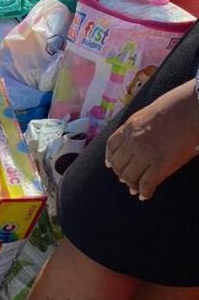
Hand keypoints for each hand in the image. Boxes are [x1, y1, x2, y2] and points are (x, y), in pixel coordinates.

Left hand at [105, 78, 198, 199]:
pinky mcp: (161, 164)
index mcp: (131, 125)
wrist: (196, 105)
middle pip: (118, 164)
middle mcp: (134, 140)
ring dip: (131, 184)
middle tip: (126, 180)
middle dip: (121, 174)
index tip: (110, 165)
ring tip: (135, 189)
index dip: (110, 157)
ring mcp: (146, 153)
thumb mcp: (152, 110)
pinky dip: (144, 192)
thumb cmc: (181, 103)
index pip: (111, 146)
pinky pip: (146, 184)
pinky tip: (146, 195)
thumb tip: (144, 134)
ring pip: (129, 176)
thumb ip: (143, 123)